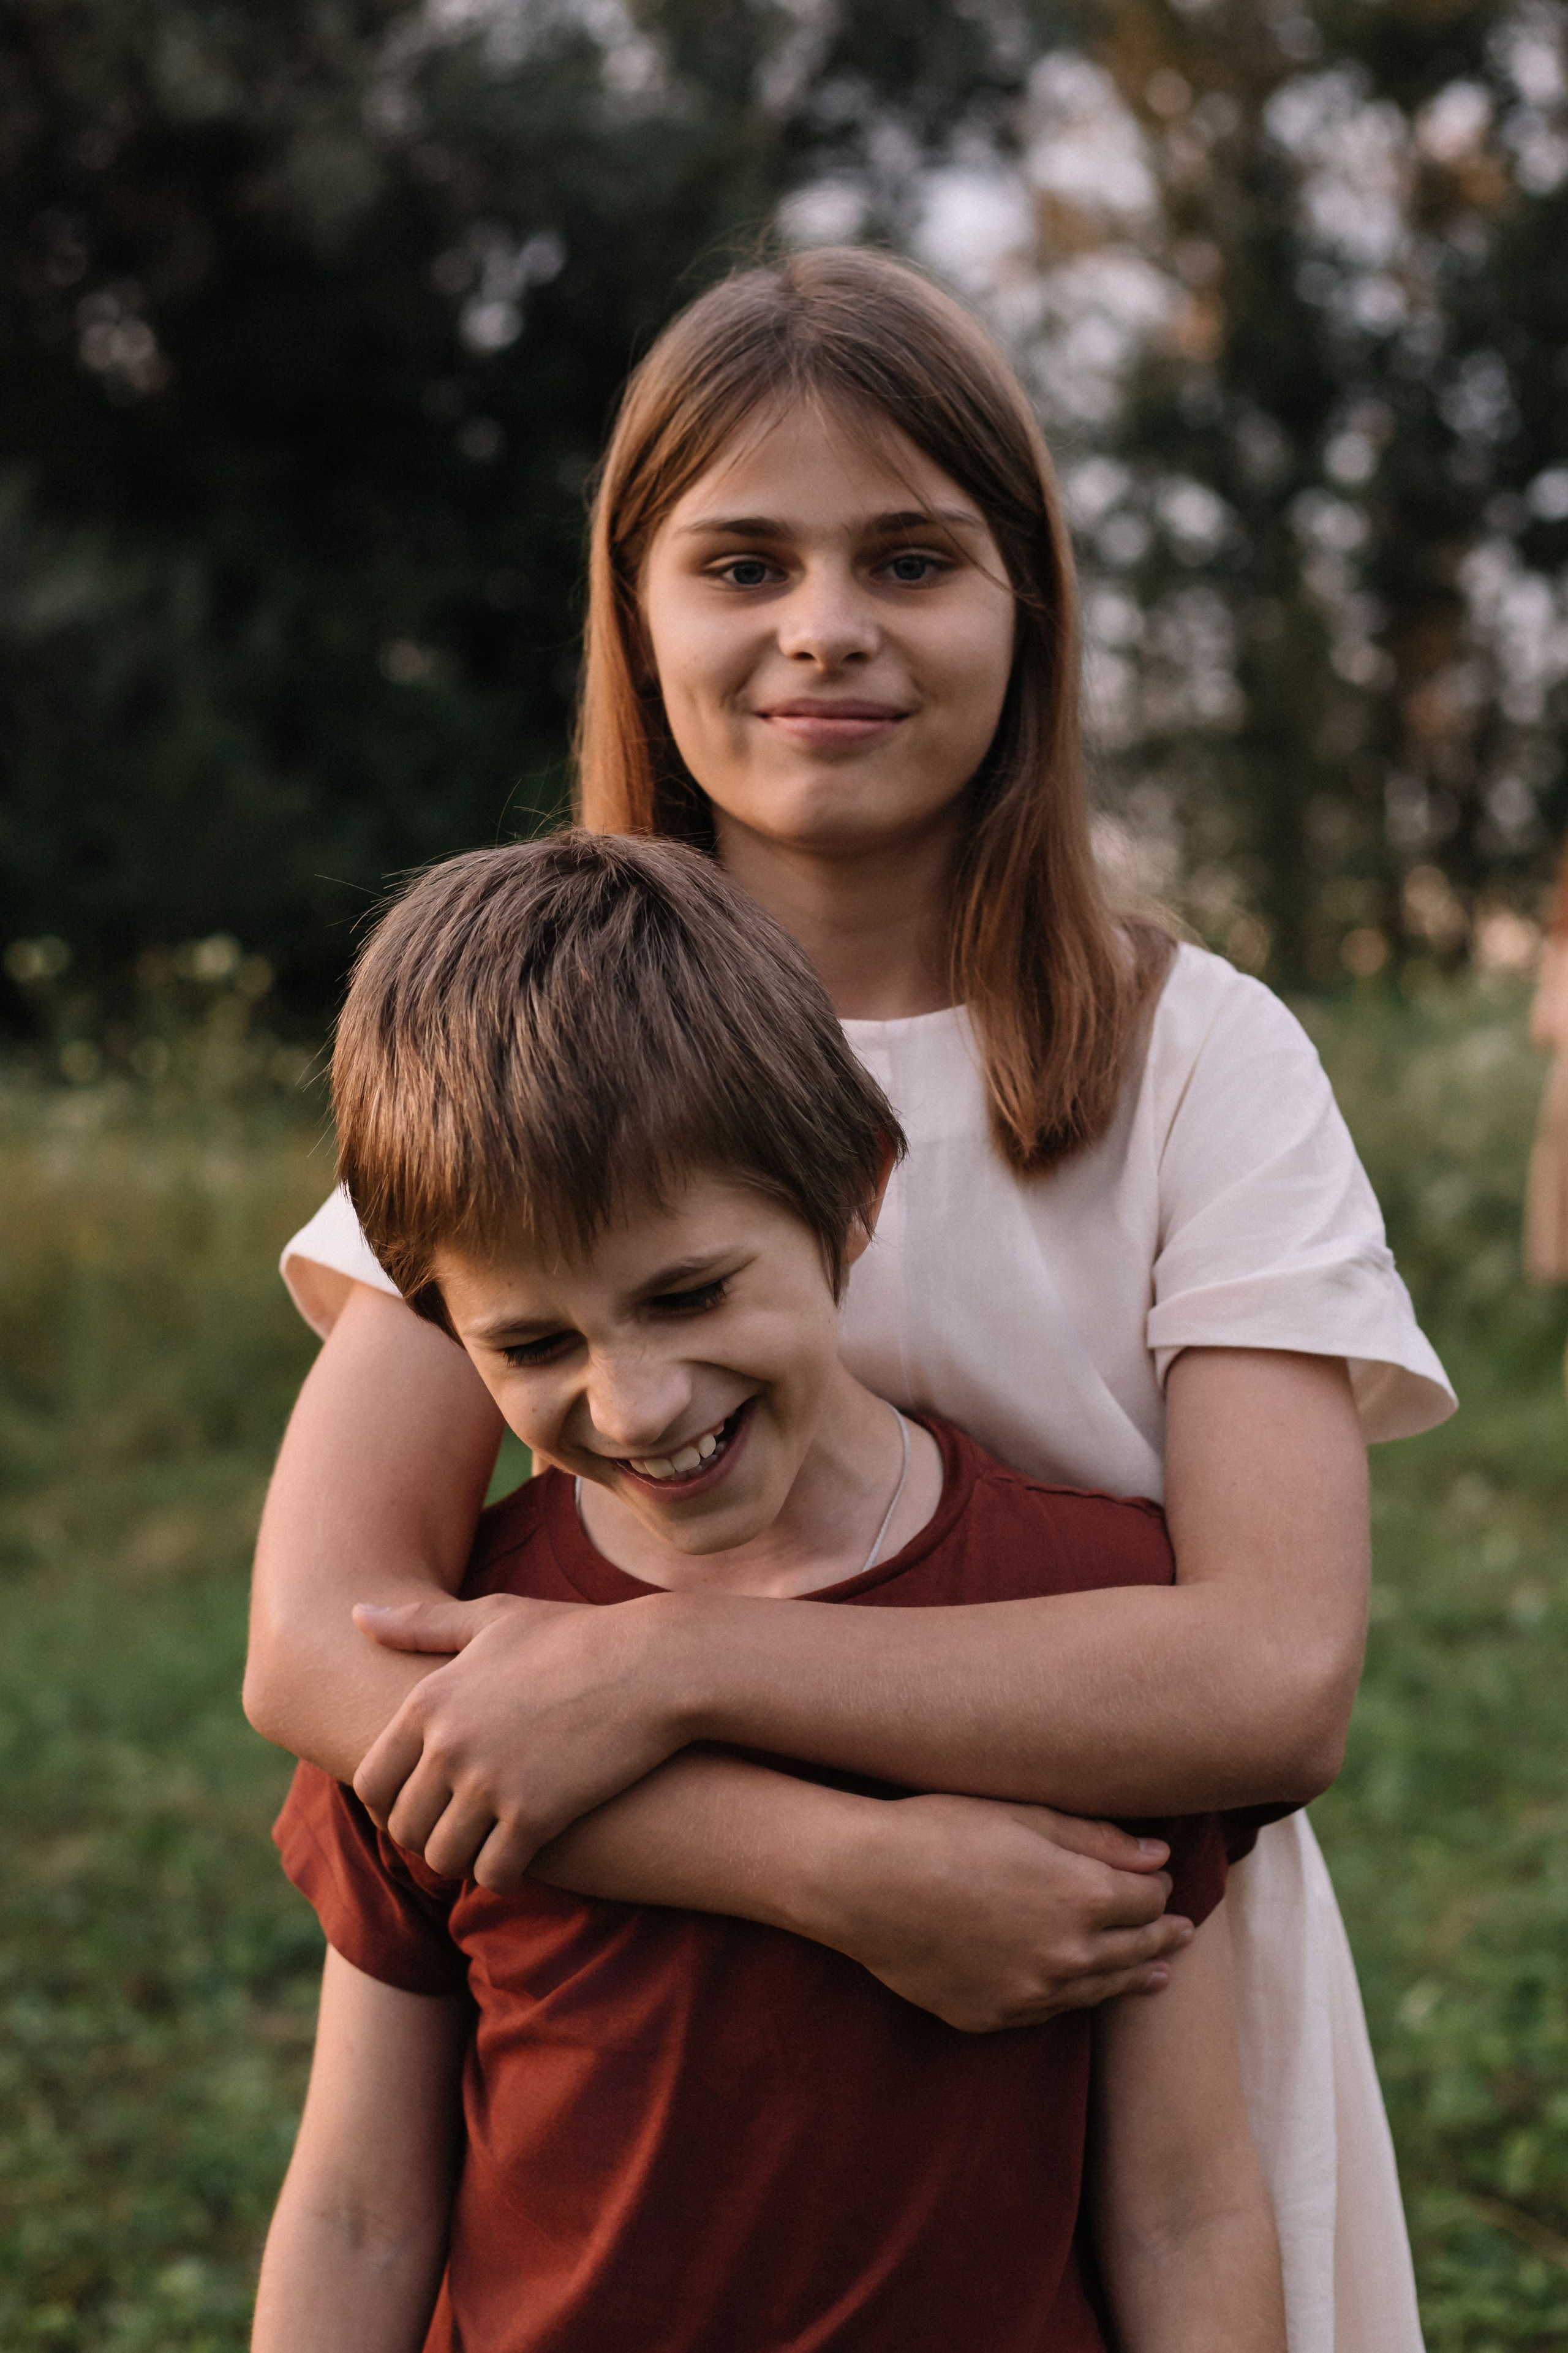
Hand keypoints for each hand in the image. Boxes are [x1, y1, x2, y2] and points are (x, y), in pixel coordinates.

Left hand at [351, 1590, 690, 1885]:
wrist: (653, 1665)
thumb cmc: (575, 1636)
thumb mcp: (493, 1619)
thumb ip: (420, 1625)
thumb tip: (355, 1614)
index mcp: (430, 1700)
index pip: (370, 1783)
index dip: (388, 1807)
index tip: (418, 1807)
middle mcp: (449, 1744)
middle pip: (403, 1828)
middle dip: (425, 1837)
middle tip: (457, 1832)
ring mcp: (490, 1782)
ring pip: (444, 1857)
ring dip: (462, 1860)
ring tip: (486, 1846)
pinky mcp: (535, 1815)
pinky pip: (494, 1873)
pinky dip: (503, 1873)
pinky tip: (523, 1856)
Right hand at [809, 1792, 1192, 2031]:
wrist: (866, 1883)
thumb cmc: (942, 1831)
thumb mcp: (1026, 1816)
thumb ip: (1099, 1840)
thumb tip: (1158, 1857)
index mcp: (1084, 1898)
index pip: (1148, 1900)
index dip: (1158, 1887)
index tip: (1159, 1878)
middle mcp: (1068, 1955)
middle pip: (1135, 1950)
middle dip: (1162, 1936)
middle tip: (1182, 1931)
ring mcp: (1030, 1994)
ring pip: (1100, 1990)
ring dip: (1133, 1978)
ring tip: (1158, 1975)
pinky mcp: (992, 2016)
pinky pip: (1049, 2012)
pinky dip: (1075, 1998)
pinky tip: (1084, 1992)